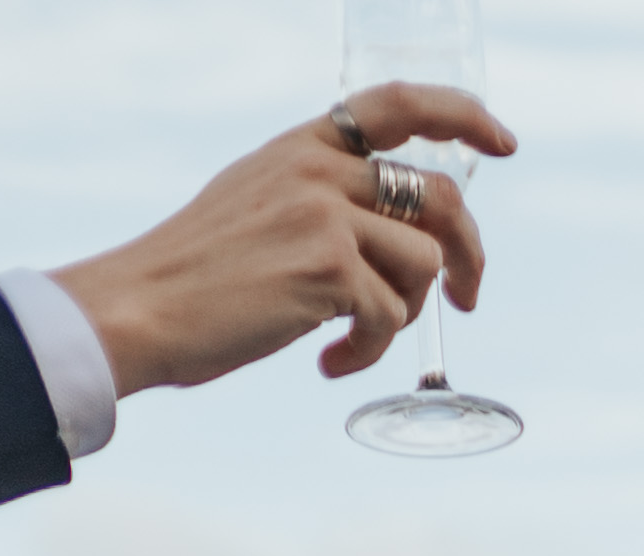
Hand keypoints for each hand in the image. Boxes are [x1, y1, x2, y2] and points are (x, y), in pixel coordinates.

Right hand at [52, 90, 499, 399]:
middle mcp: (315, 169)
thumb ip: (323, 201)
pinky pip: (391, 316)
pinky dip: (368, 351)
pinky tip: (330, 361)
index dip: (460, 116)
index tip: (503, 143)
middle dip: (471, 256)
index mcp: (299, 147)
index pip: (394, 105)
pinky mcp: (329, 266)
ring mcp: (323, 213)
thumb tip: (408, 237)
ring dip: (402, 315)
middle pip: (440, 199)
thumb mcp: (259, 207)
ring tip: (354, 337)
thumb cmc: (201, 276)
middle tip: (468, 301)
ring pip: (425, 265)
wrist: (139, 308)